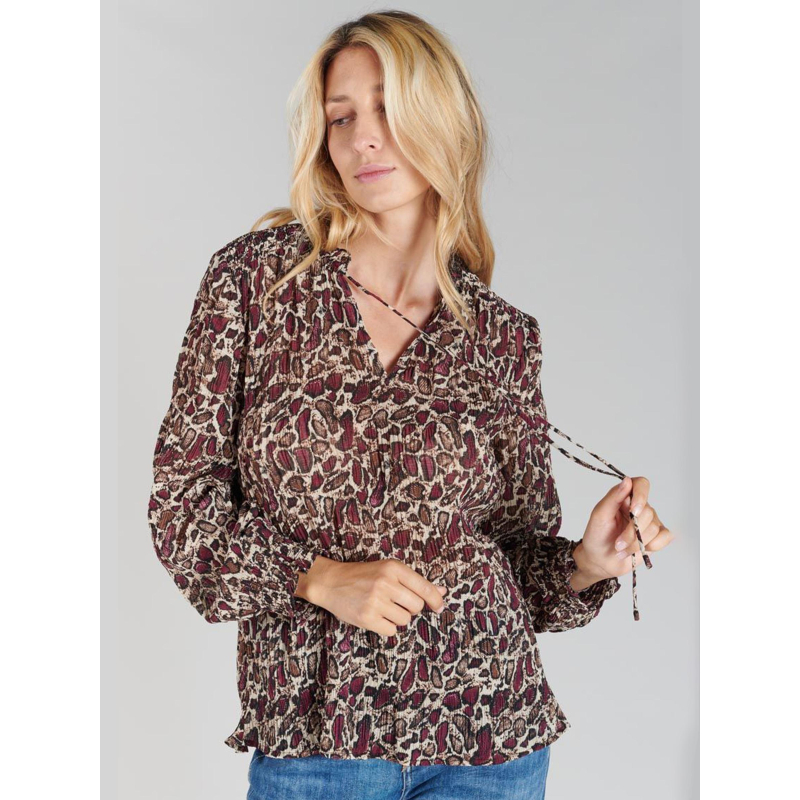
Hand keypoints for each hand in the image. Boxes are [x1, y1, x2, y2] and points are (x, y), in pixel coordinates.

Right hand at [297, 556, 447, 638]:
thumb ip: (414, 582)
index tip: (439, 607)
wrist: (330, 582)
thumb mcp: (387, 570)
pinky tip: (375, 616)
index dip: (436, 599)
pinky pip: (392, 630)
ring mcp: (376, 601)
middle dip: (410, 608)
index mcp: (393, 568)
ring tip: (382, 608)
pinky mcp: (367, 617)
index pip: (424, 587)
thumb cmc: (362, 575)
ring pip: (405, 620)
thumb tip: (442, 592)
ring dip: (397, 617)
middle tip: (395, 602)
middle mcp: (386, 583)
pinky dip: (386, 626)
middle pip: (417, 606)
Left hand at [573, 475, 674, 584]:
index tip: (634, 511)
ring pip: (654, 528)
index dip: (641, 496)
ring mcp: (650, 522)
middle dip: (631, 532)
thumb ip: (613, 497)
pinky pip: (666, 537)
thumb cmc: (597, 535)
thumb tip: (627, 480)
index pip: (641, 484)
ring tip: (621, 550)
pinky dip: (653, 546)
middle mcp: (640, 507)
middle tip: (617, 543)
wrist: (600, 561)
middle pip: (648, 512)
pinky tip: (640, 550)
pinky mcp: (657, 537)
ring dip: (636, 543)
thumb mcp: (599, 515)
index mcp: (625, 497)